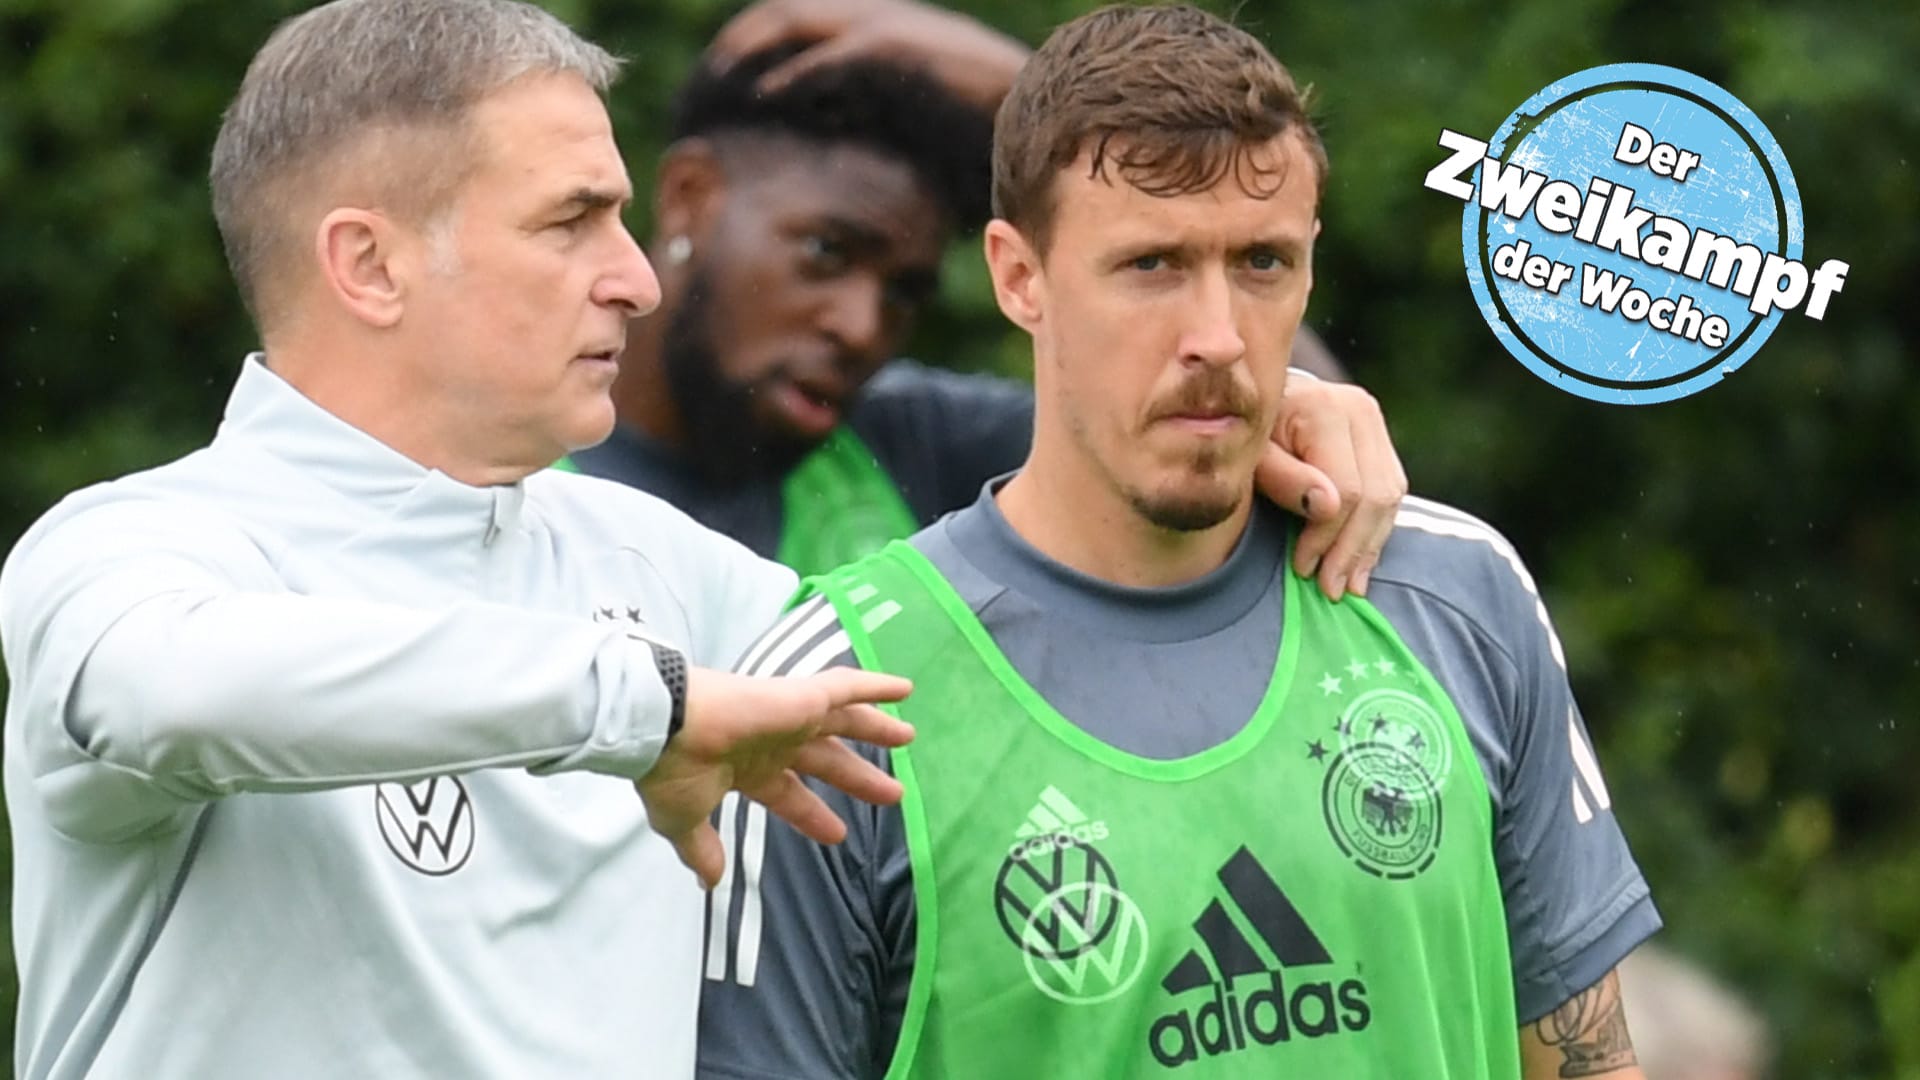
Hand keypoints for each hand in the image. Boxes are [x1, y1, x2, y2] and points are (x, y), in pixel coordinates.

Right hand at [637, 666, 912, 887]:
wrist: (665, 729)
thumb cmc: (672, 772)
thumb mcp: (683, 821)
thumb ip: (702, 850)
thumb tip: (709, 882)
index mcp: (748, 770)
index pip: (791, 795)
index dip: (814, 815)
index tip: (839, 834)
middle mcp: (772, 742)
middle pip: (828, 760)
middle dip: (859, 777)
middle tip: (893, 794)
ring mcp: (789, 717)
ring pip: (845, 721)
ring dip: (877, 728)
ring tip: (909, 735)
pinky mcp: (801, 697)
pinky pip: (847, 687)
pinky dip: (876, 686)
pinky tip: (906, 689)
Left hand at [708, 0, 1030, 112]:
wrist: (1038, 113)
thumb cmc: (981, 130)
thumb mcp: (909, 123)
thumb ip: (866, 119)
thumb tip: (829, 148)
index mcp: (873, 31)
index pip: (793, 24)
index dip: (750, 47)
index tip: (715, 84)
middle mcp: (873, 18)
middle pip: (781, 14)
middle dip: (735, 45)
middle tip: (700, 85)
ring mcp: (885, 26)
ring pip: (794, 23)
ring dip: (749, 51)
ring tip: (715, 87)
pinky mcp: (898, 50)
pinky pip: (830, 59)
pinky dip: (793, 78)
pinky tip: (763, 101)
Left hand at [1255, 374, 1407, 600]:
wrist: (1252, 409)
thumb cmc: (1243, 438)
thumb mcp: (1249, 459)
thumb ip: (1284, 479)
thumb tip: (1329, 507)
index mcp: (1324, 409)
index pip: (1346, 491)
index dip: (1326, 537)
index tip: (1302, 569)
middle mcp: (1359, 410)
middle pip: (1376, 495)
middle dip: (1352, 549)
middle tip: (1331, 589)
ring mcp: (1373, 423)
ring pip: (1390, 497)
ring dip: (1368, 547)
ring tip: (1347, 585)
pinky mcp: (1379, 439)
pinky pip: (1391, 492)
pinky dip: (1374, 531)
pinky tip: (1358, 562)